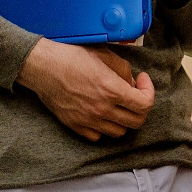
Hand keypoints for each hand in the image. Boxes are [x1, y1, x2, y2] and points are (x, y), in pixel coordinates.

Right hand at [19, 40, 155, 140]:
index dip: (148, 91)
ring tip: (117, 105)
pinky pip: (98, 136)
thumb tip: (132, 82)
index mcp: (112, 90)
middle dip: (140, 107)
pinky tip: (101, 113)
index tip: (141, 81)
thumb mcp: (103, 54)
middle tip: (134, 94)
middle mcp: (102, 109)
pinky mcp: (76, 126)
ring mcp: (89, 120)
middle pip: (136, 122)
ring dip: (123, 119)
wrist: (43, 67)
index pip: (145, 104)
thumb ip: (123, 70)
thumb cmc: (71, 57)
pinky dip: (104, 127)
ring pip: (119, 132)